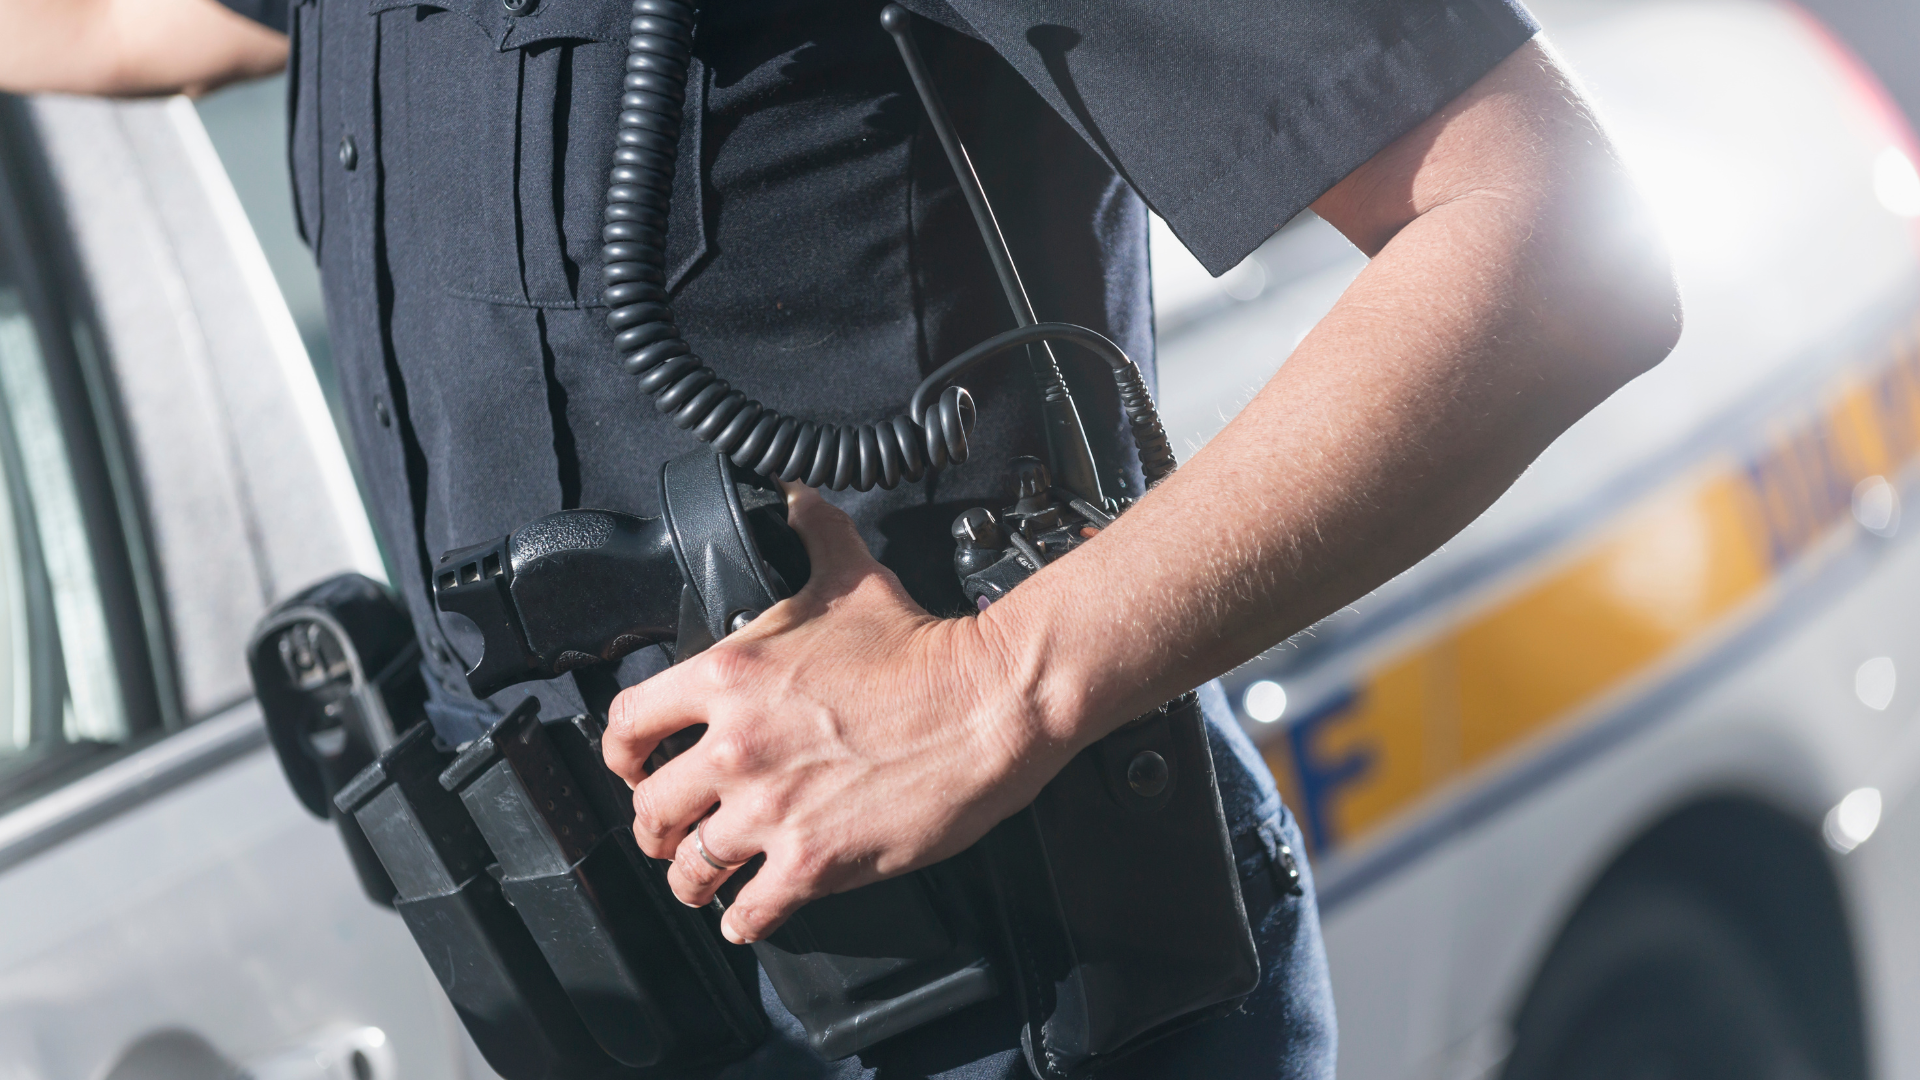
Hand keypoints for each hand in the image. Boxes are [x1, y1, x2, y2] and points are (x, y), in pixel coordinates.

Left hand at [602, 485, 1074, 943]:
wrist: (989, 703)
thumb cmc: (926, 646)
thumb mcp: (852, 576)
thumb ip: (811, 534)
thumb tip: (795, 498)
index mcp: (729, 678)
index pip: (627, 723)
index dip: (621, 752)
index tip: (632, 765)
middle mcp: (735, 748)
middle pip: (649, 808)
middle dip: (656, 826)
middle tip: (672, 832)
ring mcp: (771, 811)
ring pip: (690, 867)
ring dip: (692, 879)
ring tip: (704, 881)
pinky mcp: (813, 862)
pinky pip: (749, 912)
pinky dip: (744, 919)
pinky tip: (749, 913)